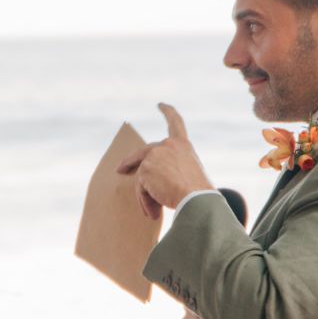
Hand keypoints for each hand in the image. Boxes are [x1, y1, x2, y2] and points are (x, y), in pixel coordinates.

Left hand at [117, 104, 212, 218]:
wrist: (197, 200)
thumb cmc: (198, 195)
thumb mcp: (188, 176)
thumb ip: (170, 172)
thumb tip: (148, 185)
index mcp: (183, 146)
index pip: (176, 123)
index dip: (168, 112)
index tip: (161, 105)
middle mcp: (168, 145)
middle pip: (143, 154)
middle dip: (129, 162)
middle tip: (119, 169)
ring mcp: (155, 155)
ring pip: (142, 178)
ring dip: (146, 196)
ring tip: (154, 213)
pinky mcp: (145, 169)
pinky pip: (141, 188)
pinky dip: (145, 202)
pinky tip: (153, 213)